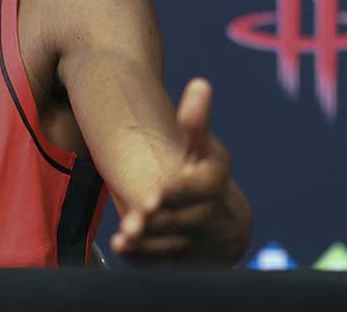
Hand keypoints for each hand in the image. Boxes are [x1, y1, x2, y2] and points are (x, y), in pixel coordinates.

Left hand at [110, 78, 236, 263]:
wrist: (224, 224)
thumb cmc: (203, 173)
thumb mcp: (202, 147)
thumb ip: (195, 122)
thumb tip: (200, 84)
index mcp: (213, 183)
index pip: (201, 190)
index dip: (178, 193)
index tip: (153, 194)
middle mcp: (208, 215)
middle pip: (185, 221)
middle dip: (158, 222)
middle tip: (133, 219)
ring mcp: (195, 240)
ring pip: (172, 245)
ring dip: (147, 243)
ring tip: (123, 237)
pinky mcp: (180, 258)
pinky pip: (161, 261)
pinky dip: (142, 258)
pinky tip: (122, 249)